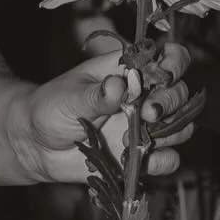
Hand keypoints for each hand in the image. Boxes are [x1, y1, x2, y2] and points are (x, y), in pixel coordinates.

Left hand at [23, 42, 192, 183]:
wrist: (37, 146)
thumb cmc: (51, 109)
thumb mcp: (68, 97)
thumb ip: (95, 94)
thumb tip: (118, 86)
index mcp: (128, 71)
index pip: (167, 58)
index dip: (175, 63)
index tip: (164, 76)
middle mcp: (143, 97)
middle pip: (180, 93)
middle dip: (170, 102)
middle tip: (148, 113)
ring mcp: (144, 127)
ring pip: (182, 126)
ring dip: (170, 132)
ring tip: (137, 136)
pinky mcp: (141, 155)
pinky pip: (169, 160)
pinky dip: (162, 161)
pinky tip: (139, 158)